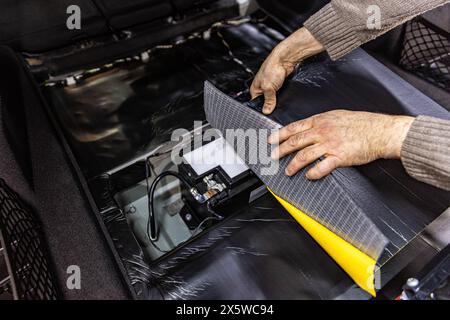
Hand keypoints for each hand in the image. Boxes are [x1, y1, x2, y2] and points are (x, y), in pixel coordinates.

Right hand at [250, 27, 323, 113]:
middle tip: (274, 107)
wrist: (285, 59)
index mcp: (255, 89)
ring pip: (274, 99)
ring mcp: (272, 87)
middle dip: (271, 104)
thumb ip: (268, 101)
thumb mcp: (268, 88)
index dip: (262, 109)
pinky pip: (281, 94)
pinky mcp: (280, 85)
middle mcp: (263, 88)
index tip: (267, 113)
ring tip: (280, 98)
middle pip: (266, 102)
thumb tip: (266, 111)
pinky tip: (285, 95)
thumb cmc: (272, 68)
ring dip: (278, 100)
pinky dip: (283, 96)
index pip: (256, 104)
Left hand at [268, 110, 413, 179]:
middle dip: (280, 150)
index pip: (294, 127)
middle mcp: (322, 131)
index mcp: (321, 120)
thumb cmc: (362, 123)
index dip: (280, 134)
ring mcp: (330, 144)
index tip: (270, 140)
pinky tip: (308, 176)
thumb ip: (322, 122)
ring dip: (293, 165)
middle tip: (272, 157)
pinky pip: (321, 167)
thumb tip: (309, 127)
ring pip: (304, 155)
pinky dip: (313, 173)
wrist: (381, 130)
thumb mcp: (338, 116)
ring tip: (288, 171)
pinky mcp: (339, 157)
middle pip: (295, 141)